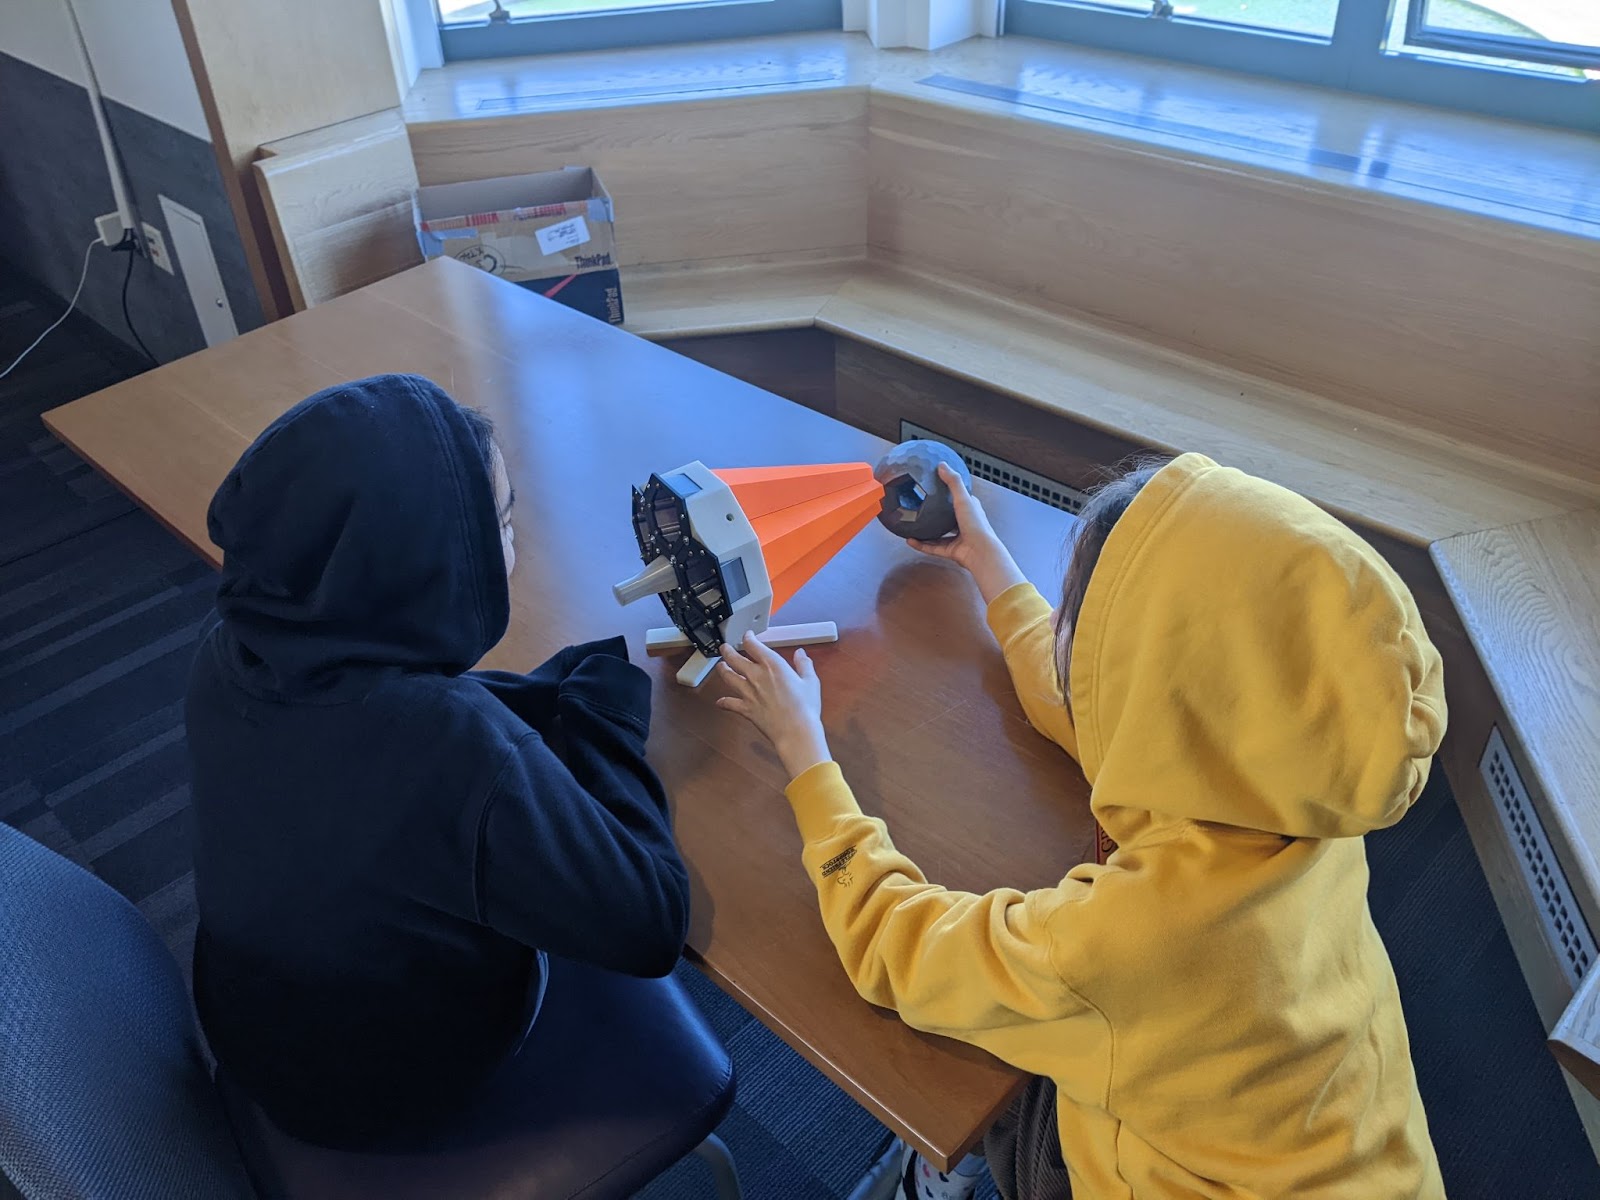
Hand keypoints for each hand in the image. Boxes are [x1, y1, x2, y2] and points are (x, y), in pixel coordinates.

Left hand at [716, 633, 830, 780]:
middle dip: (727, 650)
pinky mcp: (745, 708)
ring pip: (728, 677)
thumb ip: (804, 665)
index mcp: (772, 665)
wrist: (796, 731)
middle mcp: (756, 676)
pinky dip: (724, 702)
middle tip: (725, 647)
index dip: (748, 638)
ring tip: (720, 666)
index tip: (747, 636)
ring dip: (722, 670)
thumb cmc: (805, 707)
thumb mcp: (810, 681)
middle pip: (734, 658)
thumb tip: (800, 654)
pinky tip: (720, 701)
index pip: (753, 645)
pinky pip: (730, 703)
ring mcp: (748, 692)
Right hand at [909, 465, 1026, 603]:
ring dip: (925, 530)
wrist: (980, 552)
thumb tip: (942, 465)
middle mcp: (964, 524)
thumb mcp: (963, 499)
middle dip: (936, 512)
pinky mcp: (950, 551)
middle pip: (948, 517)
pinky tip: (910, 540)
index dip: (951, 492)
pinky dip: (921, 544)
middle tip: (921, 506)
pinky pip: (932, 547)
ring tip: (912, 525)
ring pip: (938, 534)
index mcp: (971, 510)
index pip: (961, 498)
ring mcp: (957, 538)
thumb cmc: (976, 525)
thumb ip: (953, 482)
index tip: (938, 486)